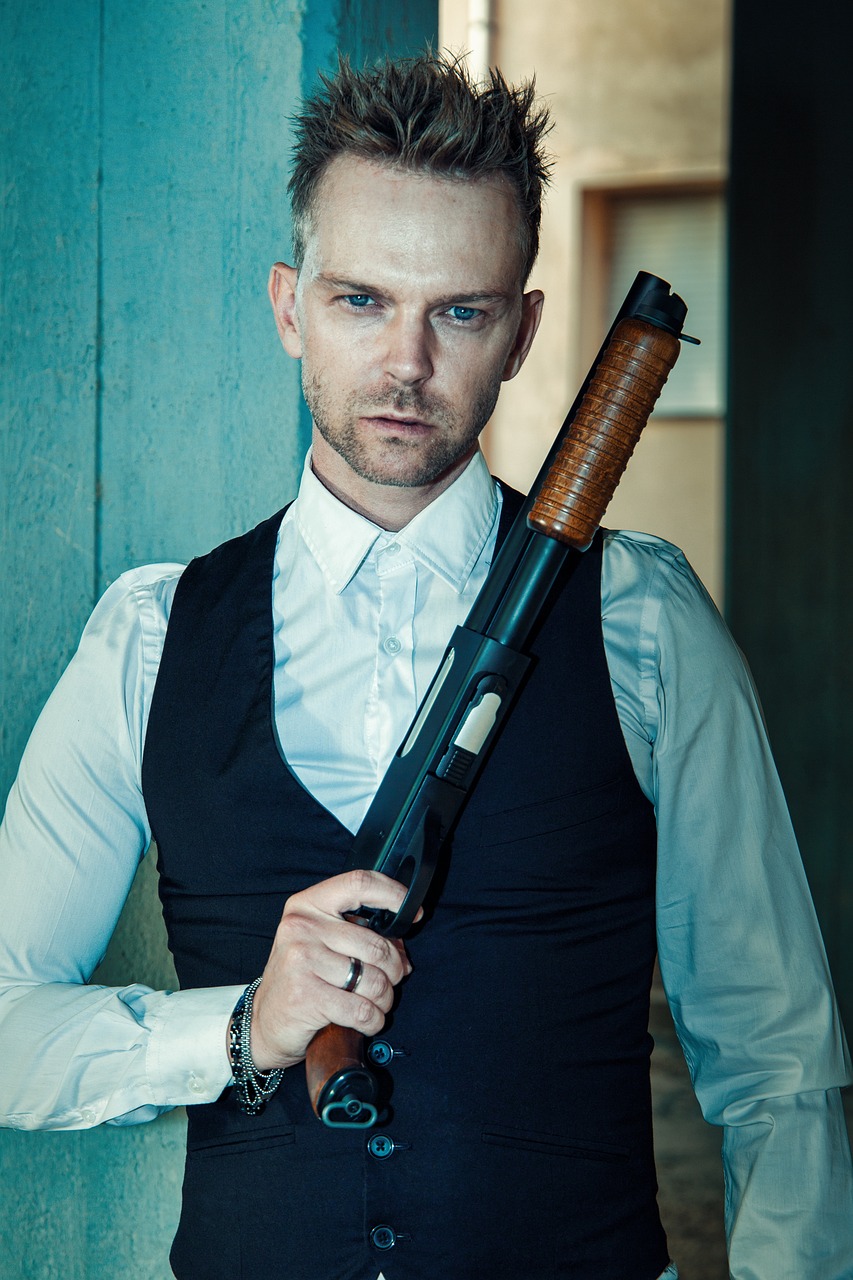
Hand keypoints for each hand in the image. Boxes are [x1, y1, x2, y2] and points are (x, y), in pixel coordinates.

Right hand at [248, 870, 413, 1070]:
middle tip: (391, 980)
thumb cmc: (301, 977)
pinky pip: (362, 1009)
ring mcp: (302, 960)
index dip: (393, 894)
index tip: (412, 912)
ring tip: (375, 1002)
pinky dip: (373, 1020)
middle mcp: (302, 927)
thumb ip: (360, 934)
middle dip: (394, 969)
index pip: (359, 883)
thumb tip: (402, 947)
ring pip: (374, 980)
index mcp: (308, 904)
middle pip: (376, 943)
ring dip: (384, 998)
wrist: (265, 1020)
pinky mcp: (306, 996)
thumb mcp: (322, 942)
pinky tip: (366, 1020)